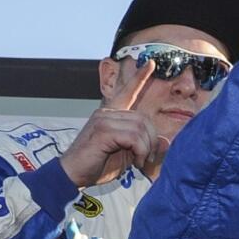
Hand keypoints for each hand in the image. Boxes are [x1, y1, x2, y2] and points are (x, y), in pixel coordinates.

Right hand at [59, 60, 167, 186]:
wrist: (73, 174)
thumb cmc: (98, 164)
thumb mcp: (128, 154)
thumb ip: (144, 145)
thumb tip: (165, 141)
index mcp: (112, 115)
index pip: (128, 91)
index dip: (141, 78)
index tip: (152, 64)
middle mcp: (107, 112)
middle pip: (144, 119)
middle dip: (151, 142)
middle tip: (145, 159)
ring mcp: (103, 119)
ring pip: (140, 128)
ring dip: (145, 149)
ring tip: (138, 162)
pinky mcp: (102, 130)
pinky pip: (133, 137)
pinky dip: (139, 151)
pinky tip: (134, 162)